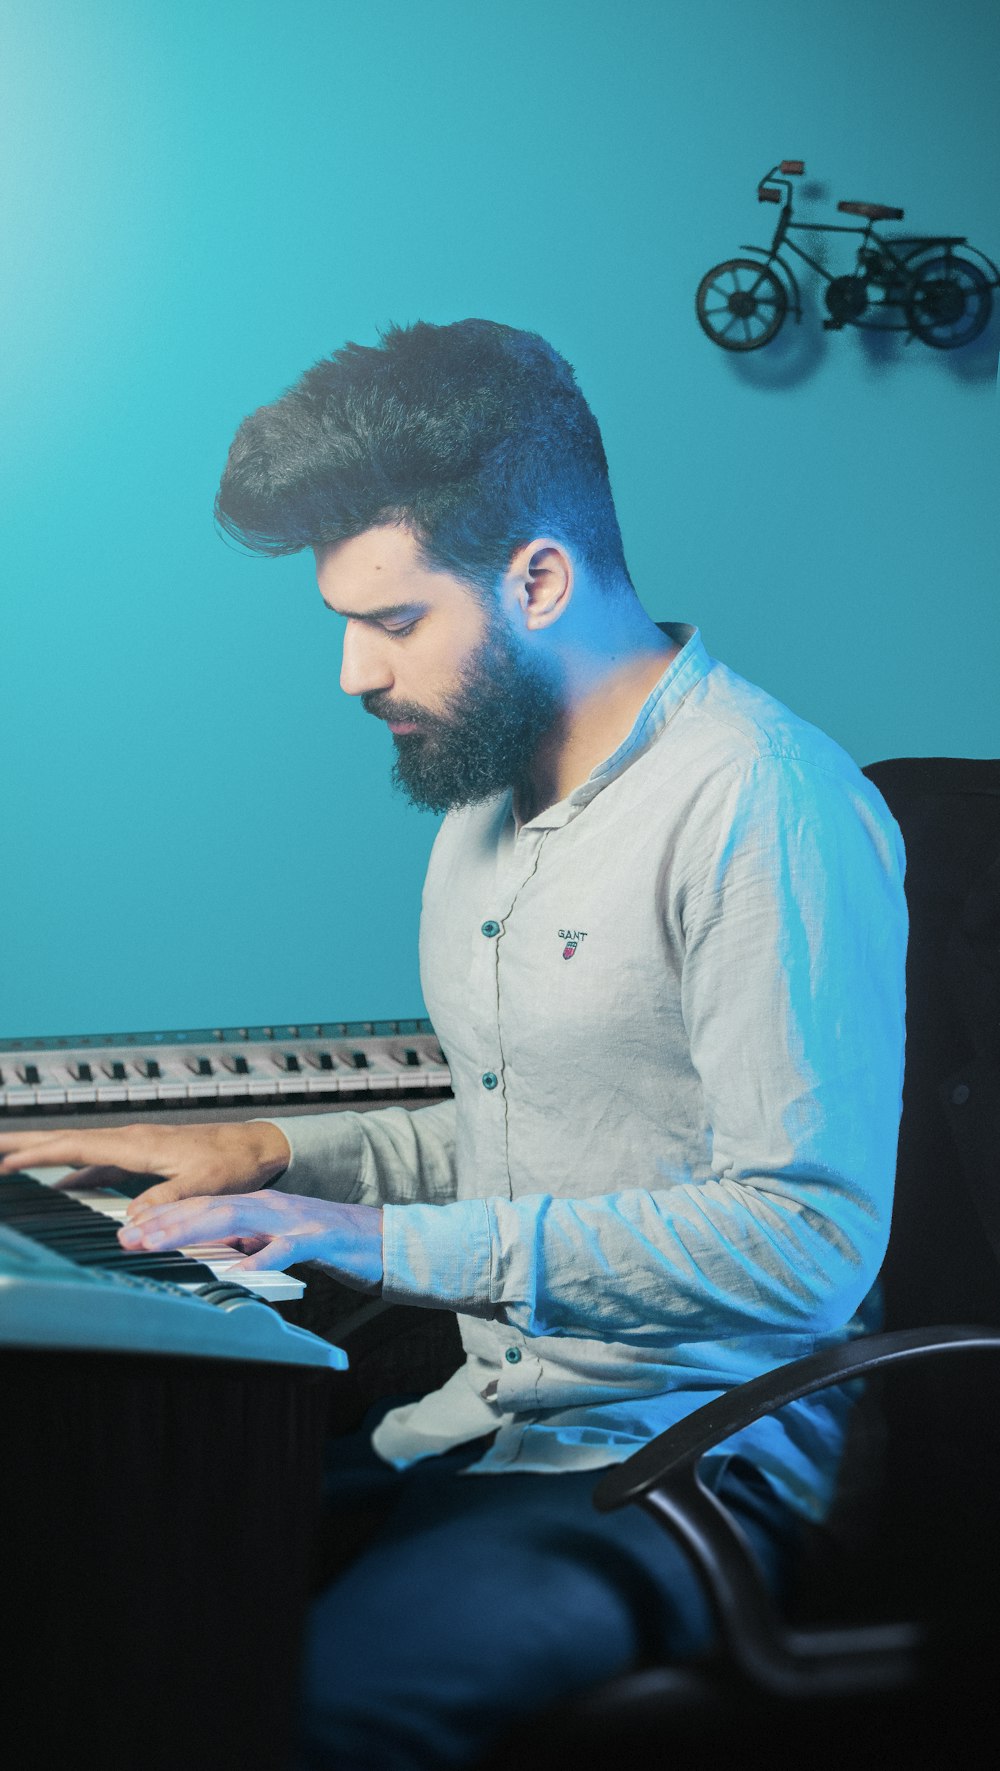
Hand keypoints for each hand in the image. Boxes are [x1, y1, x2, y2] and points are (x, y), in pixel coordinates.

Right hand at [0, 1120, 290, 1210]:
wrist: (255, 1146)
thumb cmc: (232, 1162)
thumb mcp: (203, 1185)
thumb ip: (166, 1200)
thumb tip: (131, 1221)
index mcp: (137, 1144)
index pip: (76, 1146)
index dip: (38, 1154)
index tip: (5, 1161)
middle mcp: (129, 1140)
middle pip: (66, 1140)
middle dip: (25, 1143)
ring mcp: (133, 1147)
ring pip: (77, 1150)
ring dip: (43, 1154)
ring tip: (9, 1160)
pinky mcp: (141, 1157)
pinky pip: (96, 1162)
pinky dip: (72, 1168)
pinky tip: (61, 1183)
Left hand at [118, 1190, 383, 1289]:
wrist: (385, 1239)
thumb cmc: (331, 1244)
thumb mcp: (278, 1244)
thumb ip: (246, 1245)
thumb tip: (209, 1257)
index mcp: (260, 1207)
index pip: (203, 1207)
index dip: (164, 1218)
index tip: (129, 1232)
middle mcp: (272, 1207)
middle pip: (210, 1208)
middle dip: (166, 1222)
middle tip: (129, 1238)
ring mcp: (296, 1220)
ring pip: (237, 1219)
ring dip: (195, 1231)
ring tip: (162, 1245)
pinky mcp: (320, 1238)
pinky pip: (288, 1248)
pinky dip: (263, 1258)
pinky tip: (242, 1271)